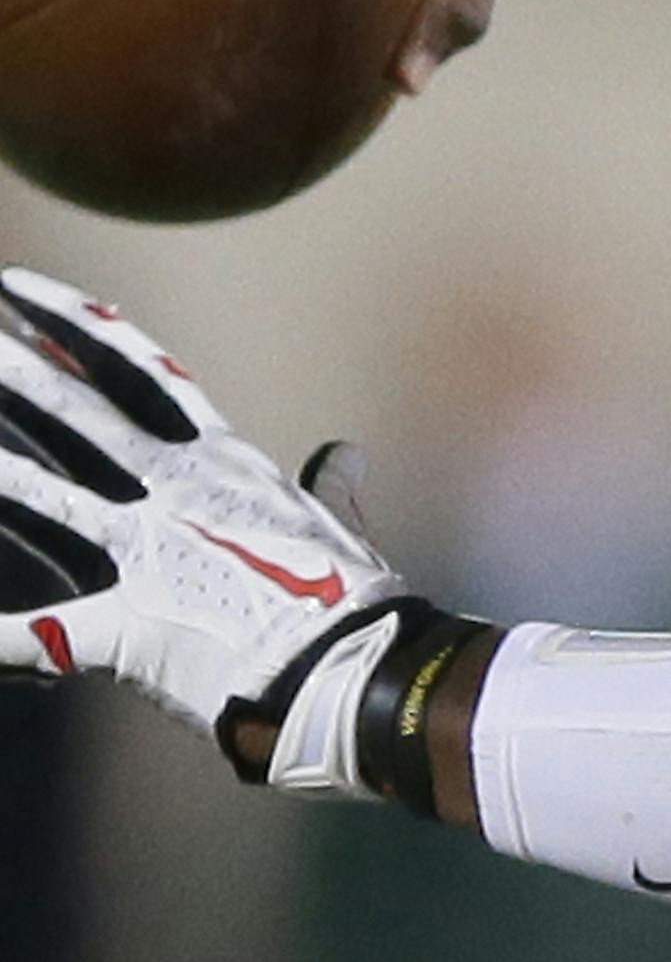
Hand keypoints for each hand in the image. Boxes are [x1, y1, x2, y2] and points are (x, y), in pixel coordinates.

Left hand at [0, 268, 404, 748]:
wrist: (343, 665)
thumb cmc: (348, 594)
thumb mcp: (333, 523)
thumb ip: (329, 484)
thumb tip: (343, 454)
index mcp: (223, 462)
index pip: (142, 374)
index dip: (82, 329)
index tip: (31, 296)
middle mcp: (174, 493)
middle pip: (79, 417)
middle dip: (19, 371)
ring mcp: (145, 555)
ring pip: (45, 499)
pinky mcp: (122, 629)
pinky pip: (35, 635)